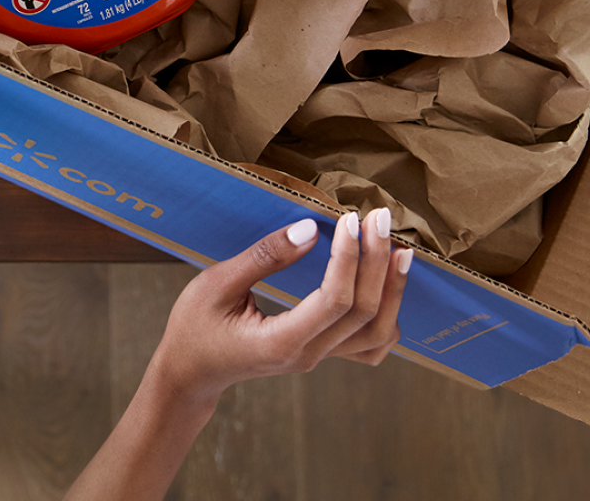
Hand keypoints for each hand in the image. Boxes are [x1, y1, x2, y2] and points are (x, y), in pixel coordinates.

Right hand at [151, 208, 411, 405]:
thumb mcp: (217, 283)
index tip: (350, 219)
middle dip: (377, 262)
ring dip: (392, 290)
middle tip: (380, 219)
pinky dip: (387, 316)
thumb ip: (264, 257)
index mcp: (281, 341)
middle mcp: (307, 355)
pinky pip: (370, 345)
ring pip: (378, 333)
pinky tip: (387, 288)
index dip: (349, 258)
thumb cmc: (195, 326)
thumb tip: (309, 229)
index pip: (334, 300)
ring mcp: (317, 358)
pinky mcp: (320, 353)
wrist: (190, 371)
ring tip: (399, 251)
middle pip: (364, 313)